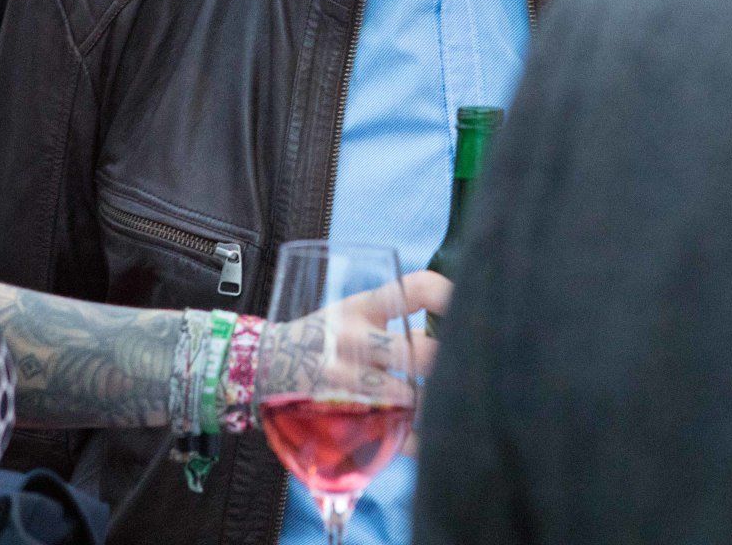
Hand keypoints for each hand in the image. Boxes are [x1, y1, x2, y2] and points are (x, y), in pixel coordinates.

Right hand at [256, 270, 450, 453]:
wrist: (261, 365)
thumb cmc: (320, 337)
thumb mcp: (352, 316)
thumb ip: (397, 327)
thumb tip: (444, 338)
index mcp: (362, 308)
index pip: (413, 289)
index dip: (447, 295)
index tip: (467, 305)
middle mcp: (355, 340)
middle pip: (423, 353)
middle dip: (451, 363)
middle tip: (470, 369)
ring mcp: (346, 379)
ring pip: (410, 397)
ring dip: (436, 404)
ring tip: (454, 407)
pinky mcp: (340, 413)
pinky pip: (389, 433)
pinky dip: (414, 442)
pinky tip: (427, 441)